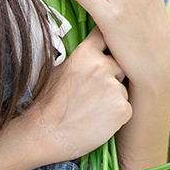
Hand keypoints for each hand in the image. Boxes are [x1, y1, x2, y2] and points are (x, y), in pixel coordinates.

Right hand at [23, 28, 130, 160]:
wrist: (43, 134)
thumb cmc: (47, 103)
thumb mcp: (60, 69)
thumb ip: (82, 58)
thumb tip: (93, 52)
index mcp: (86, 53)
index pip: (106, 35)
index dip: (109, 41)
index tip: (110, 45)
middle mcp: (102, 66)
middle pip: (120, 64)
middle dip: (113, 75)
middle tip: (95, 92)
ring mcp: (113, 87)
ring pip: (123, 88)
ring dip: (114, 97)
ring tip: (92, 110)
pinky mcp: (121, 109)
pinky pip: (126, 108)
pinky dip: (116, 115)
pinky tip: (98, 121)